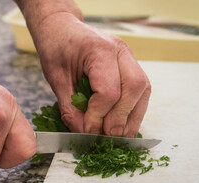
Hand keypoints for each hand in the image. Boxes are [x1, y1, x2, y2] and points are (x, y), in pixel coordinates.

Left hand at [33, 13, 150, 136]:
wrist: (62, 29)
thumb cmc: (56, 48)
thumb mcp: (56, 79)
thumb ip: (70, 108)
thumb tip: (85, 134)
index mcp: (99, 49)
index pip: (109, 90)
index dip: (99, 116)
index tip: (89, 132)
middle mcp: (120, 50)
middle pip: (134, 88)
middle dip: (121, 118)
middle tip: (108, 138)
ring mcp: (129, 56)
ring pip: (143, 90)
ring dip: (132, 117)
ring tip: (118, 137)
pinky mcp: (130, 65)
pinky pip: (140, 90)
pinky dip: (132, 109)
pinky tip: (122, 124)